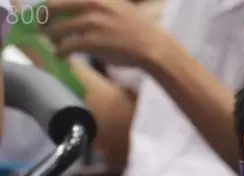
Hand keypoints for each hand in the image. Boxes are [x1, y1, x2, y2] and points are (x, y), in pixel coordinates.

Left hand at [43, 0, 169, 66]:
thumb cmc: (139, 29)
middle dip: (44, 18)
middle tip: (43, 27)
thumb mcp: (118, 7)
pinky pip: (67, 45)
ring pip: (58, 28)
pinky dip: (60, 51)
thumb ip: (98, 6)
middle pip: (54, 7)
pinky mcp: (92, 42)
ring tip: (54, 43)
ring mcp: (92, 23)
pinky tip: (60, 55)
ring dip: (52, 37)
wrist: (154, 46)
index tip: (49, 13)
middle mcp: (92, 5)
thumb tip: (80, 11)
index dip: (51, 5)